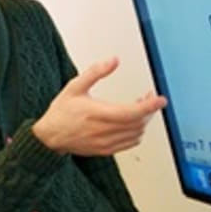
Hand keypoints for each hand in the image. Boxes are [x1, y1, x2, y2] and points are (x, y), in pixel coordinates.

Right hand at [31, 57, 166, 155]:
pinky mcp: (106, 150)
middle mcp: (103, 130)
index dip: (149, 106)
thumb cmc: (61, 111)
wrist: (50, 136)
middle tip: (148, 98)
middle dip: (148, 110)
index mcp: (97, 113)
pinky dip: (137, 132)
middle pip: (138, 123)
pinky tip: (132, 122)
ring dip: (143, 121)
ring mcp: (105, 143)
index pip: (131, 112)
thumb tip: (114, 60)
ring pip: (136, 134)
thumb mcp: (75, 86)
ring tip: (140, 108)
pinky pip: (130, 143)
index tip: (160, 99)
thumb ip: (96, 72)